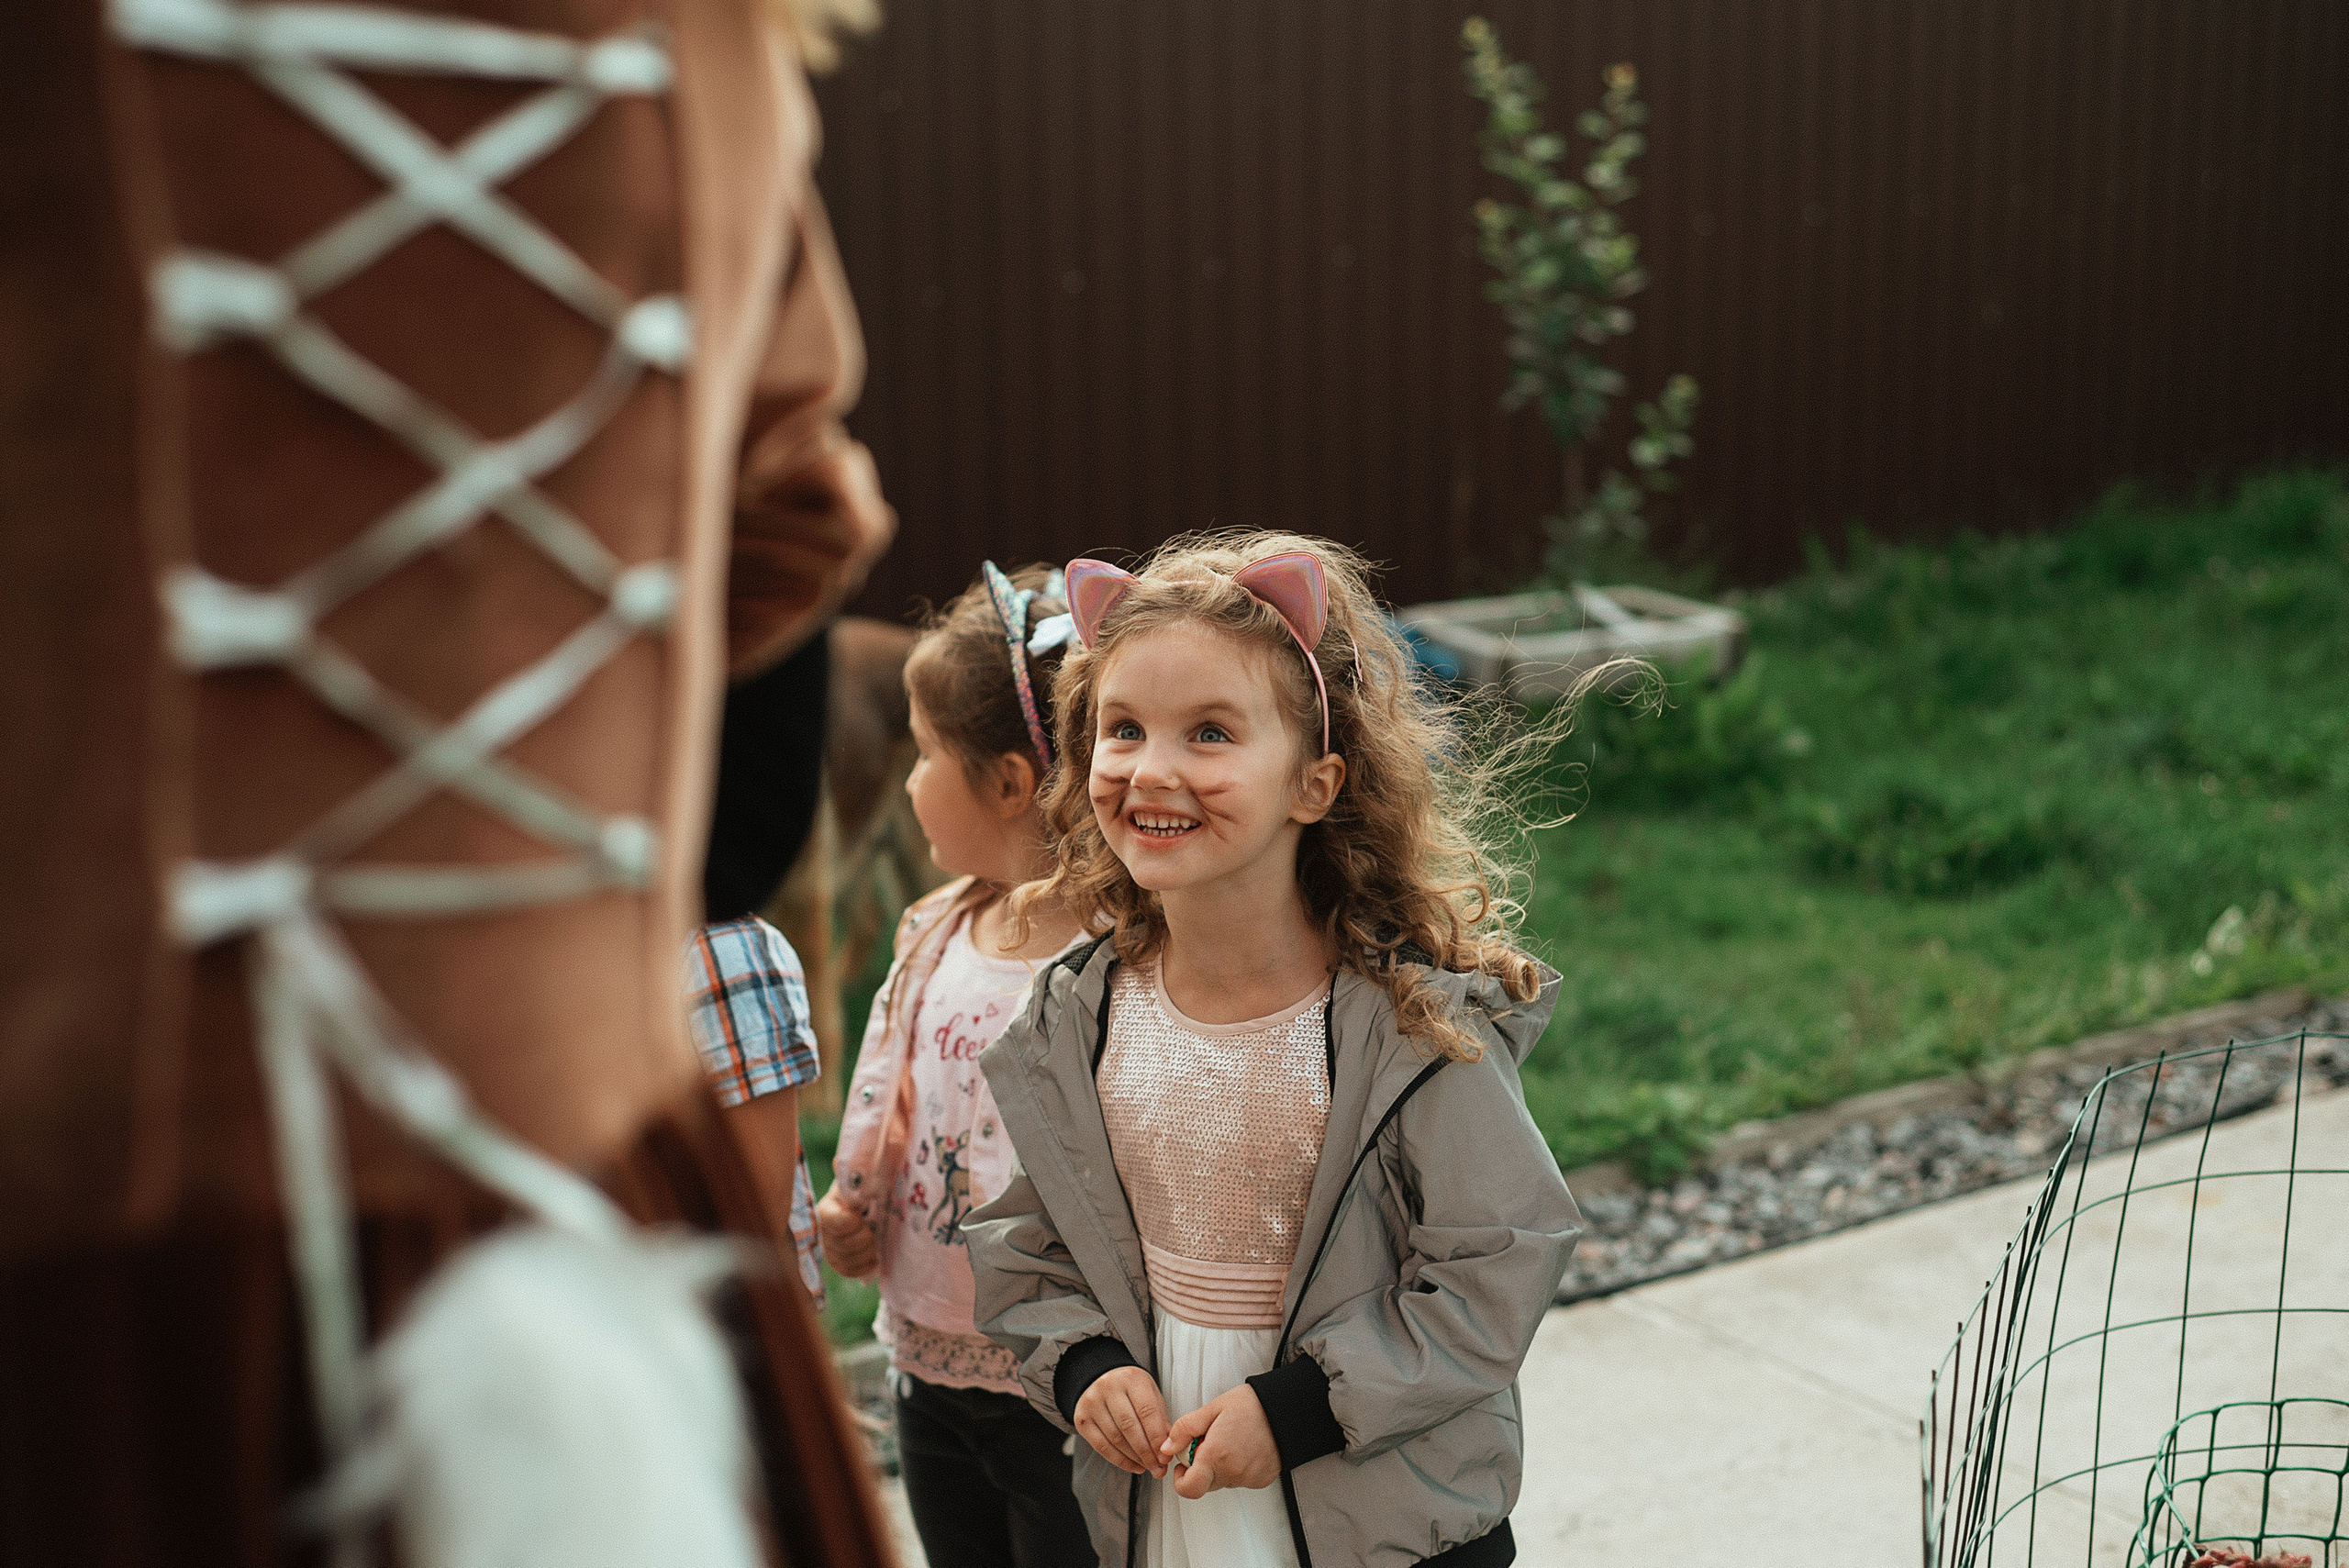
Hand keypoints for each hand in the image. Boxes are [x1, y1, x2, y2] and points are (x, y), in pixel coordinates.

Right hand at [813, 1186, 877, 1277]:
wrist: (862, 1206)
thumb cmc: (862, 1192)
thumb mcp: (861, 1182)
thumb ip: (859, 1178)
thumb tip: (847, 1172)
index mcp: (826, 1210)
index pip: (838, 1223)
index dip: (855, 1222)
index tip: (865, 1214)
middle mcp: (822, 1231)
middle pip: (845, 1245)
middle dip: (866, 1238)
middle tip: (874, 1230)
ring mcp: (827, 1249)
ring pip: (847, 1260)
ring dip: (867, 1253)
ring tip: (875, 1243)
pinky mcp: (836, 1262)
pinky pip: (848, 1271)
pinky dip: (864, 1266)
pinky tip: (873, 1258)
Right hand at [1074, 1366, 1171, 1476]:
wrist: (1100, 1376)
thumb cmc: (1129, 1386)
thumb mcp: (1150, 1393)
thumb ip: (1160, 1418)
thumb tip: (1167, 1446)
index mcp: (1131, 1378)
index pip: (1147, 1412)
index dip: (1157, 1438)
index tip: (1165, 1455)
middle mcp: (1109, 1388)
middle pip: (1129, 1427)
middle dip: (1146, 1452)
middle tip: (1158, 1467)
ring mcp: (1092, 1403)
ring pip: (1115, 1439)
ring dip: (1134, 1458)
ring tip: (1147, 1466)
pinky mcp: (1082, 1419)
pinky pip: (1101, 1446)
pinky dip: (1119, 1460)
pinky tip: (1132, 1464)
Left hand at [1160, 1384, 1279, 1497]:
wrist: (1287, 1409)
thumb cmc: (1251, 1405)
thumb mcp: (1212, 1408)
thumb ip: (1185, 1429)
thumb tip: (1166, 1447)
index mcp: (1216, 1455)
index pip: (1189, 1489)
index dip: (1180, 1480)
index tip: (1183, 1465)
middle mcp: (1233, 1472)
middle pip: (1205, 1484)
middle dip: (1201, 1467)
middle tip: (1210, 1442)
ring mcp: (1249, 1479)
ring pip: (1223, 1481)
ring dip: (1220, 1467)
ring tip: (1231, 1440)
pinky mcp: (1261, 1480)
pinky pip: (1240, 1480)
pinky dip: (1237, 1468)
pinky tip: (1244, 1448)